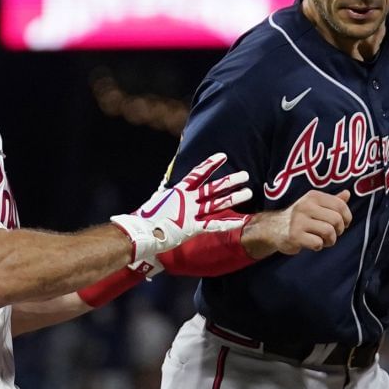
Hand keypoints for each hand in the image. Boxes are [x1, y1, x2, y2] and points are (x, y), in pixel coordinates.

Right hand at [111, 154, 252, 269]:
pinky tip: (241, 220)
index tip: (223, 156)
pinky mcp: (192, 227)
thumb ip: (166, 196)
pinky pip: (214, 225)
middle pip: (213, 187)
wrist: (140, 232)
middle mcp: (187, 199)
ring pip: (217, 203)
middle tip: (245, 175)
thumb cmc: (145, 219)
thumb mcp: (157, 201)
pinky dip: (228, 223)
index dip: (211, 164)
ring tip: (248, 192)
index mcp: (178, 191)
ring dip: (233, 197)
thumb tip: (165, 192)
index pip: (198, 173)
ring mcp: (191, 213)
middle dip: (230, 181)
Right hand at [242, 189, 351, 257]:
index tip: (343, 224)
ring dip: (330, 240)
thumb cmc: (299, 218)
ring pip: (328, 232)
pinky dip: (319, 246)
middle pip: (336, 220)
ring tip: (324, 241)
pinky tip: (313, 244)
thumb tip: (348, 194)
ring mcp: (299, 221)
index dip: (347, 217)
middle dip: (339, 231)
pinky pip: (317, 243)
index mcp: (313, 196)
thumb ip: (331, 201)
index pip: (340, 205)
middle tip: (333, 234)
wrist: (273, 228)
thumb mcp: (314, 205)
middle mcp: (306, 206)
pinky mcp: (294, 236)